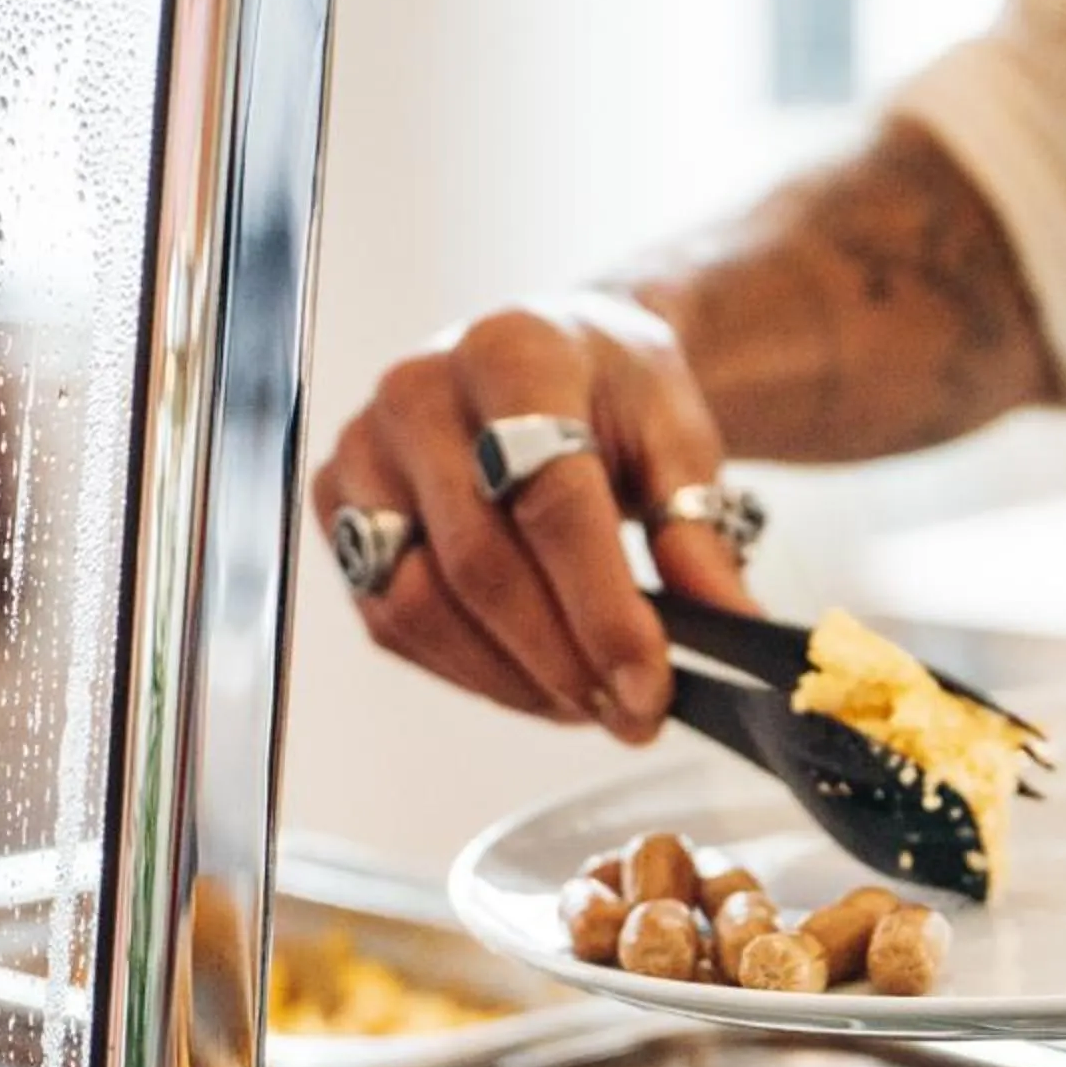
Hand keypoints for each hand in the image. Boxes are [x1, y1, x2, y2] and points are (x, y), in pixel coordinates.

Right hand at [308, 293, 756, 743]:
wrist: (550, 348)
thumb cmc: (616, 392)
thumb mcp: (678, 435)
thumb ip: (698, 527)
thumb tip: (729, 625)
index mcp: (513, 354)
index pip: (552, 503)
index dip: (603, 611)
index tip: (654, 689)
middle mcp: (417, 393)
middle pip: (480, 563)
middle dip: (562, 662)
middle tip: (632, 719)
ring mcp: (364, 450)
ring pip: (420, 603)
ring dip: (511, 680)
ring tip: (591, 707)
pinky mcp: (336, 505)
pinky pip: (390, 617)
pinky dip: (467, 672)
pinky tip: (537, 685)